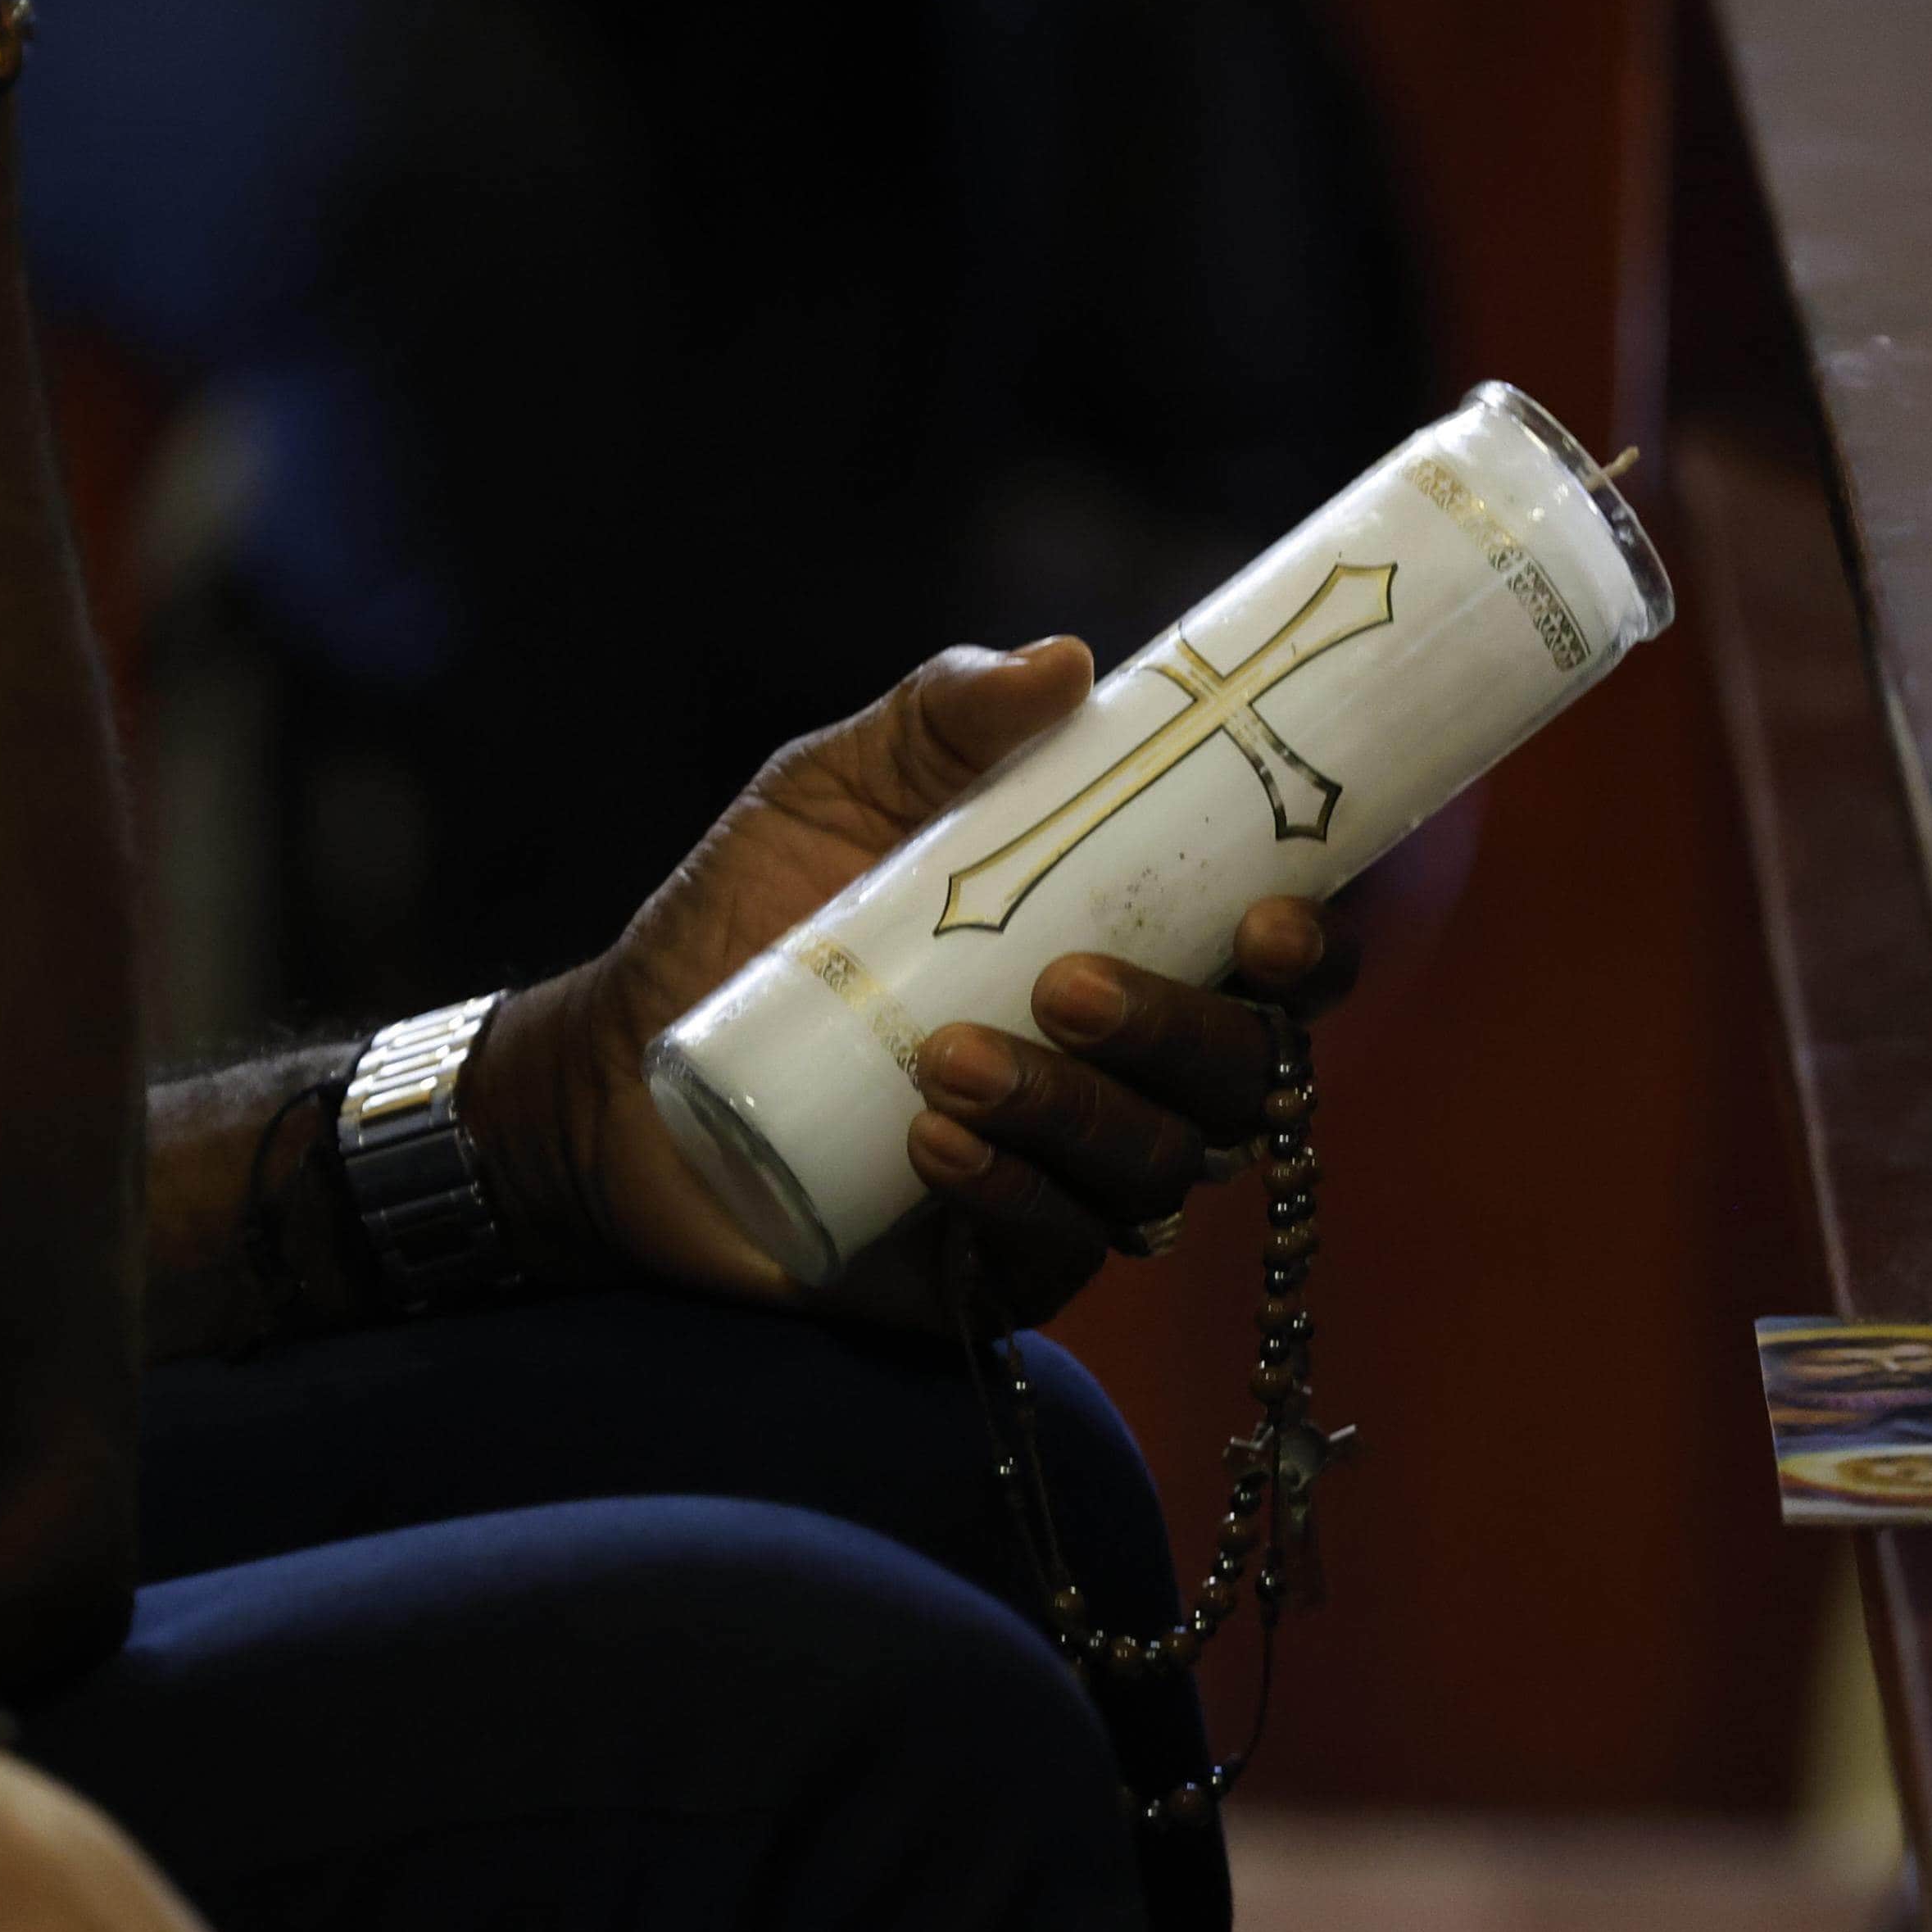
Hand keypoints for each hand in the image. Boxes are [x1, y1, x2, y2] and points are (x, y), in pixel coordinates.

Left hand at [465, 639, 1359, 1322]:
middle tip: (1067, 985)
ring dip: (1074, 1113)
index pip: (1275, 964)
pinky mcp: (996, 1268)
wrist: (616, 1076)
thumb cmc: (746, 918)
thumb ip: (941, 719)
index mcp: (1130, 947)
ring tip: (947, 1065)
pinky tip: (934, 1150)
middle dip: (1183, 1031)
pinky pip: (1056, 1249)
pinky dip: (1012, 1195)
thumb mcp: (832, 789)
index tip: (1276, 921)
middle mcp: (1126, 1069)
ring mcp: (1070, 1174)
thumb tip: (1064, 663)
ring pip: (1157, 1167)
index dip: (1315, 949)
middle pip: (1243, 1075)